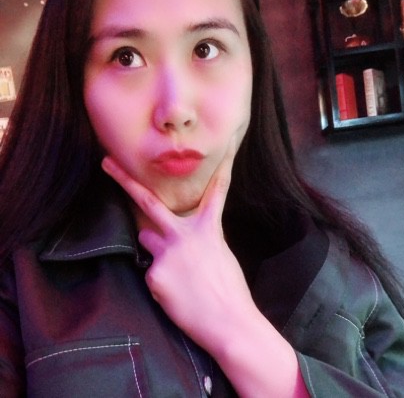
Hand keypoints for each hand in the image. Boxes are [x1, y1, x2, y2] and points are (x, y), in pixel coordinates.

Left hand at [102, 138, 254, 353]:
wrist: (228, 321)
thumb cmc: (229, 290)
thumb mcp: (221, 255)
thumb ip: (199, 239)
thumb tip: (176, 239)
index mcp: (208, 228)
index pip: (216, 193)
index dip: (220, 170)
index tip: (223, 151)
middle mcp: (184, 234)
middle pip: (148, 202)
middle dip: (124, 181)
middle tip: (106, 163)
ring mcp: (166, 253)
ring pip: (146, 240)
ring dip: (155, 248)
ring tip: (178, 271)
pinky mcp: (154, 274)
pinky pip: (150, 271)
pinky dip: (160, 280)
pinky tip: (176, 292)